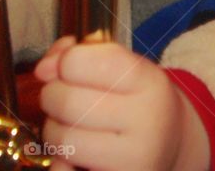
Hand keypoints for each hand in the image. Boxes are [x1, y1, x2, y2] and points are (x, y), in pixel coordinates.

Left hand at [35, 36, 208, 170]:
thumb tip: (43, 69)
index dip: (67, 61)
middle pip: (67, 102)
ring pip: (62, 138)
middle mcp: (148, 120)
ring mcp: (135, 158)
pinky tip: (75, 152)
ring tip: (70, 123)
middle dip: (52, 95)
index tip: (71, 66)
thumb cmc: (137, 98)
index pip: (87, 62)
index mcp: (150, 81)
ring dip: (53, 128)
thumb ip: (78, 56)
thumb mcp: (122, 66)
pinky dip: (59, 160)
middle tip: (63, 95)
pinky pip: (63, 170)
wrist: (171, 143)